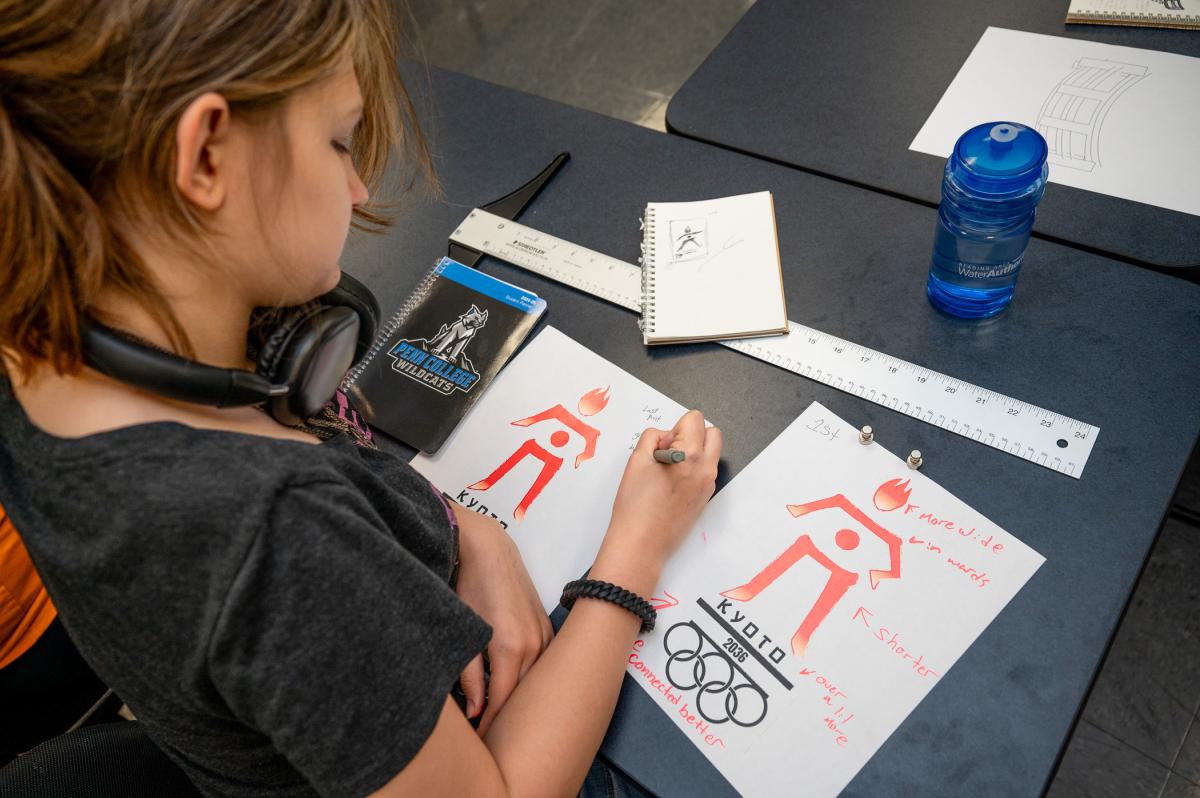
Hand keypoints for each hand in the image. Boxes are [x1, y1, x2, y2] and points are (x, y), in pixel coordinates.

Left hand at [452, 506, 553, 734]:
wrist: (486, 547)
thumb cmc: (469, 584)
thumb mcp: (464, 631)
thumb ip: (470, 675)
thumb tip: (475, 710)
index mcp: (511, 647)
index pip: (503, 702)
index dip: (489, 724)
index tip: (478, 740)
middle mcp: (534, 643)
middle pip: (522, 694)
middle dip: (504, 715)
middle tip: (485, 734)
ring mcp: (545, 634)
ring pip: (534, 680)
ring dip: (518, 696)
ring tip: (498, 713)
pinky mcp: (546, 626)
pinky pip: (542, 662)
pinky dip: (528, 677)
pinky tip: (514, 684)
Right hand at [595, 410, 720, 589]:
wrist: (641, 543)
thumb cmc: (636, 506)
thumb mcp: (636, 460)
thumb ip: (652, 438)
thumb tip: (666, 437)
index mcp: (690, 456)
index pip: (695, 419)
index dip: (675, 427)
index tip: (662, 445)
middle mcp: (706, 469)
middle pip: (712, 433)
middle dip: (691, 434)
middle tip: (668, 451)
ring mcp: (708, 485)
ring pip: (710, 452)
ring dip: (693, 451)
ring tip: (668, 469)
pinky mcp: (705, 497)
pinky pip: (705, 471)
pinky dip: (692, 468)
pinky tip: (671, 483)